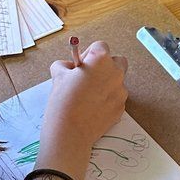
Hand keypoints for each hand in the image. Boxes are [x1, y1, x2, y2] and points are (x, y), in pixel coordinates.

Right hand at [40, 40, 127, 166]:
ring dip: (105, 84)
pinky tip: (91, 109)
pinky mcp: (121, 108)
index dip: (89, 54)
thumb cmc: (63, 102)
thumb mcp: (58, 76)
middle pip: (116, 61)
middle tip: (88, 77)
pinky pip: (115, 98)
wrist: (70, 133)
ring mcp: (121, 92)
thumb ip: (65, 65)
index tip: (80, 65)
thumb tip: (69, 68)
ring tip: (87, 97)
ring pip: (116, 81)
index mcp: (101, 60)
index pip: (100, 46)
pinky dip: (106, 100)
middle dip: (104, 66)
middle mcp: (115, 73)